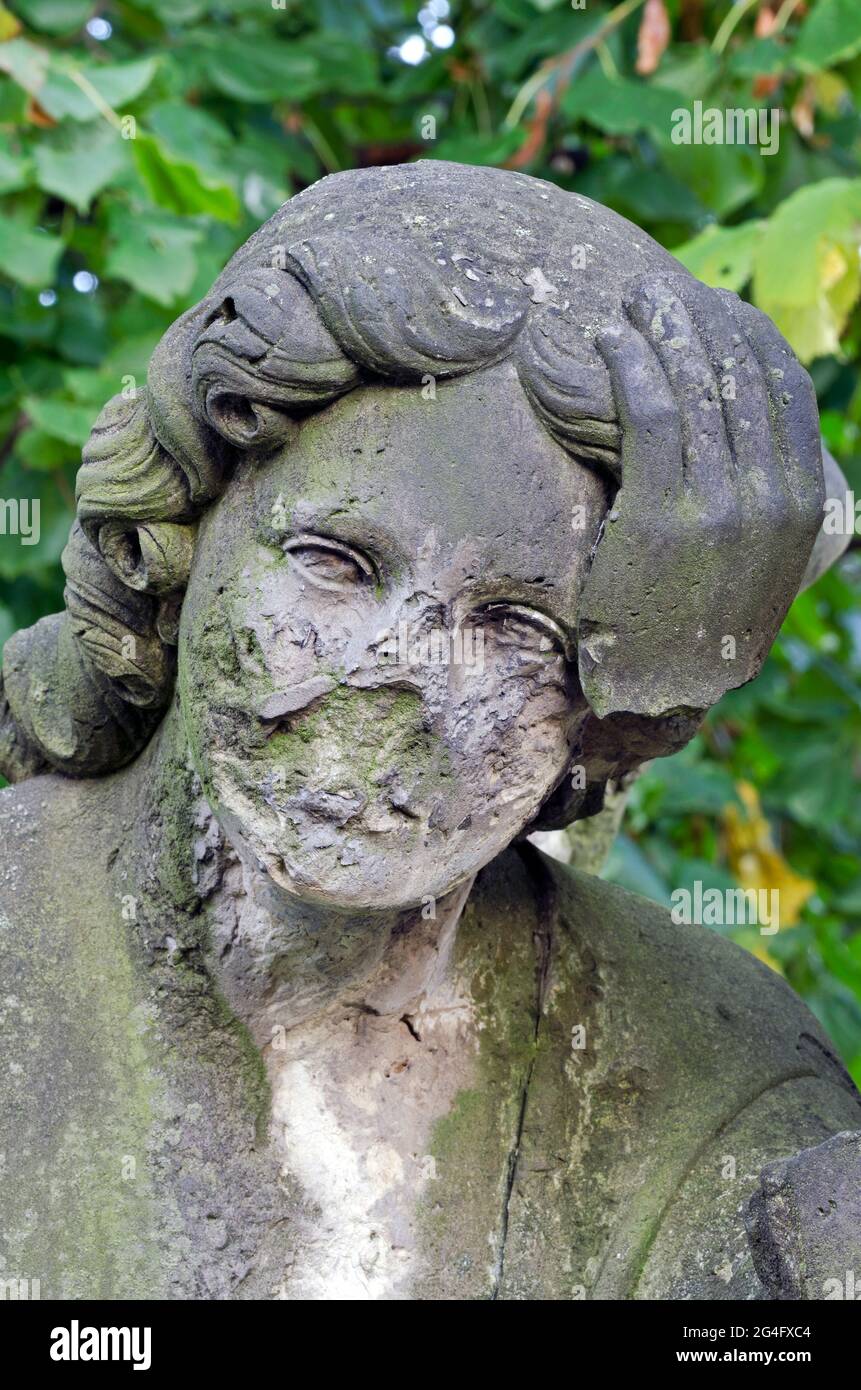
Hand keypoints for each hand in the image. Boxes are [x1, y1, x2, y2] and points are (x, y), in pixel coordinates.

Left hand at [577, 275, 823, 717]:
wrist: (660, 689)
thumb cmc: (696, 623)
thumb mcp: (755, 564)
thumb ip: (763, 504)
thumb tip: (747, 442)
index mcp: (803, 505)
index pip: (785, 390)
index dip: (747, 336)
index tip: (715, 307)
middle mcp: (771, 499)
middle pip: (738, 378)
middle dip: (697, 322)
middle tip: (658, 292)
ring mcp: (718, 507)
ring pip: (693, 389)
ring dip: (660, 332)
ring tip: (630, 304)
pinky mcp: (661, 514)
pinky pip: (648, 416)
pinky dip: (628, 367)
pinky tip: (608, 343)